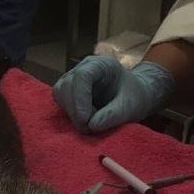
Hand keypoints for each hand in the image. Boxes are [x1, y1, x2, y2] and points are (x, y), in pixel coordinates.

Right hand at [53, 56, 174, 132]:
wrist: (133, 97)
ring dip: (71, 114)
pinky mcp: (69, 92)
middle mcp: (84, 68)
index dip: (80, 97)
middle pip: (66, 85)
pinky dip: (70, 116)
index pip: (82, 75)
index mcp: (101, 65)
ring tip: (89, 125)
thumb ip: (113, 115)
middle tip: (89, 128)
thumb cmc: (134, 97)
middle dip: (75, 110)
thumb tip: (92, 125)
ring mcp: (74, 80)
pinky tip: (85, 121)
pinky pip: (61, 103)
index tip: (85, 120)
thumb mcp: (129, 106)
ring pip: (60, 94)